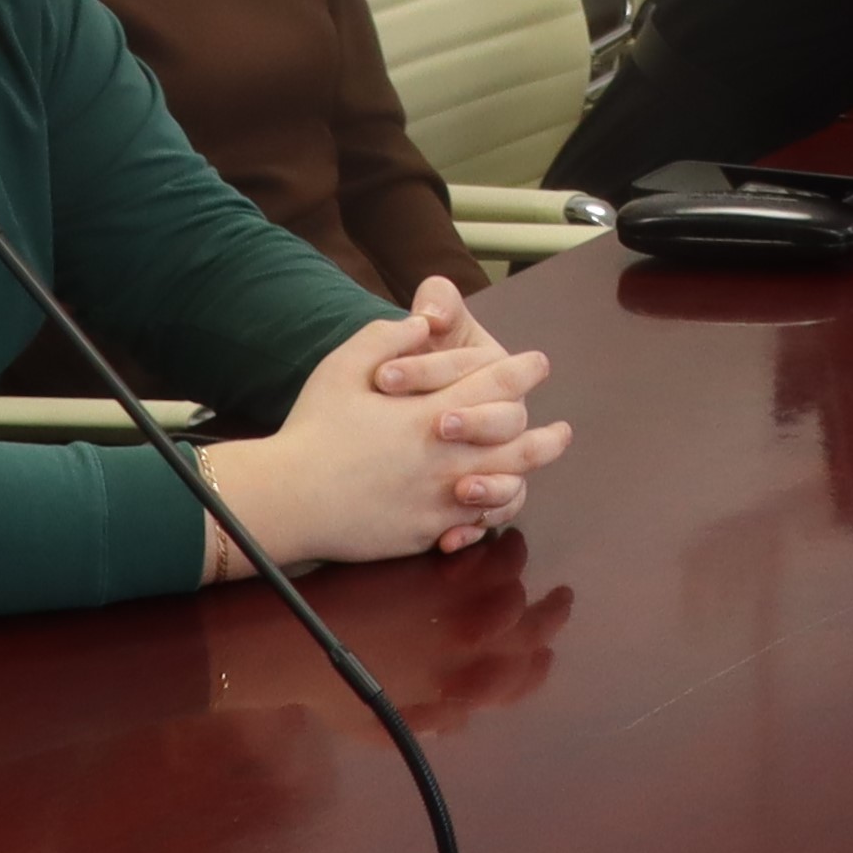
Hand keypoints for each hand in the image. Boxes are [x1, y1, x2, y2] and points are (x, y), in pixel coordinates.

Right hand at [202, 280, 566, 576]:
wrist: (289, 497)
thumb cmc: (315, 425)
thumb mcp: (346, 363)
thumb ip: (389, 334)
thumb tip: (423, 321)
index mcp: (432, 411)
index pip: (494, 384)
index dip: (521, 371)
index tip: (537, 363)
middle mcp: (447, 455)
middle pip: (516, 442)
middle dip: (545, 435)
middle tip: (562, 430)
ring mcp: (439, 498)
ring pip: (504, 487)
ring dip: (529, 473)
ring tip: (537, 471)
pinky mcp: (424, 531)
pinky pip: (472, 524)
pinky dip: (491, 515)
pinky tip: (496, 505)